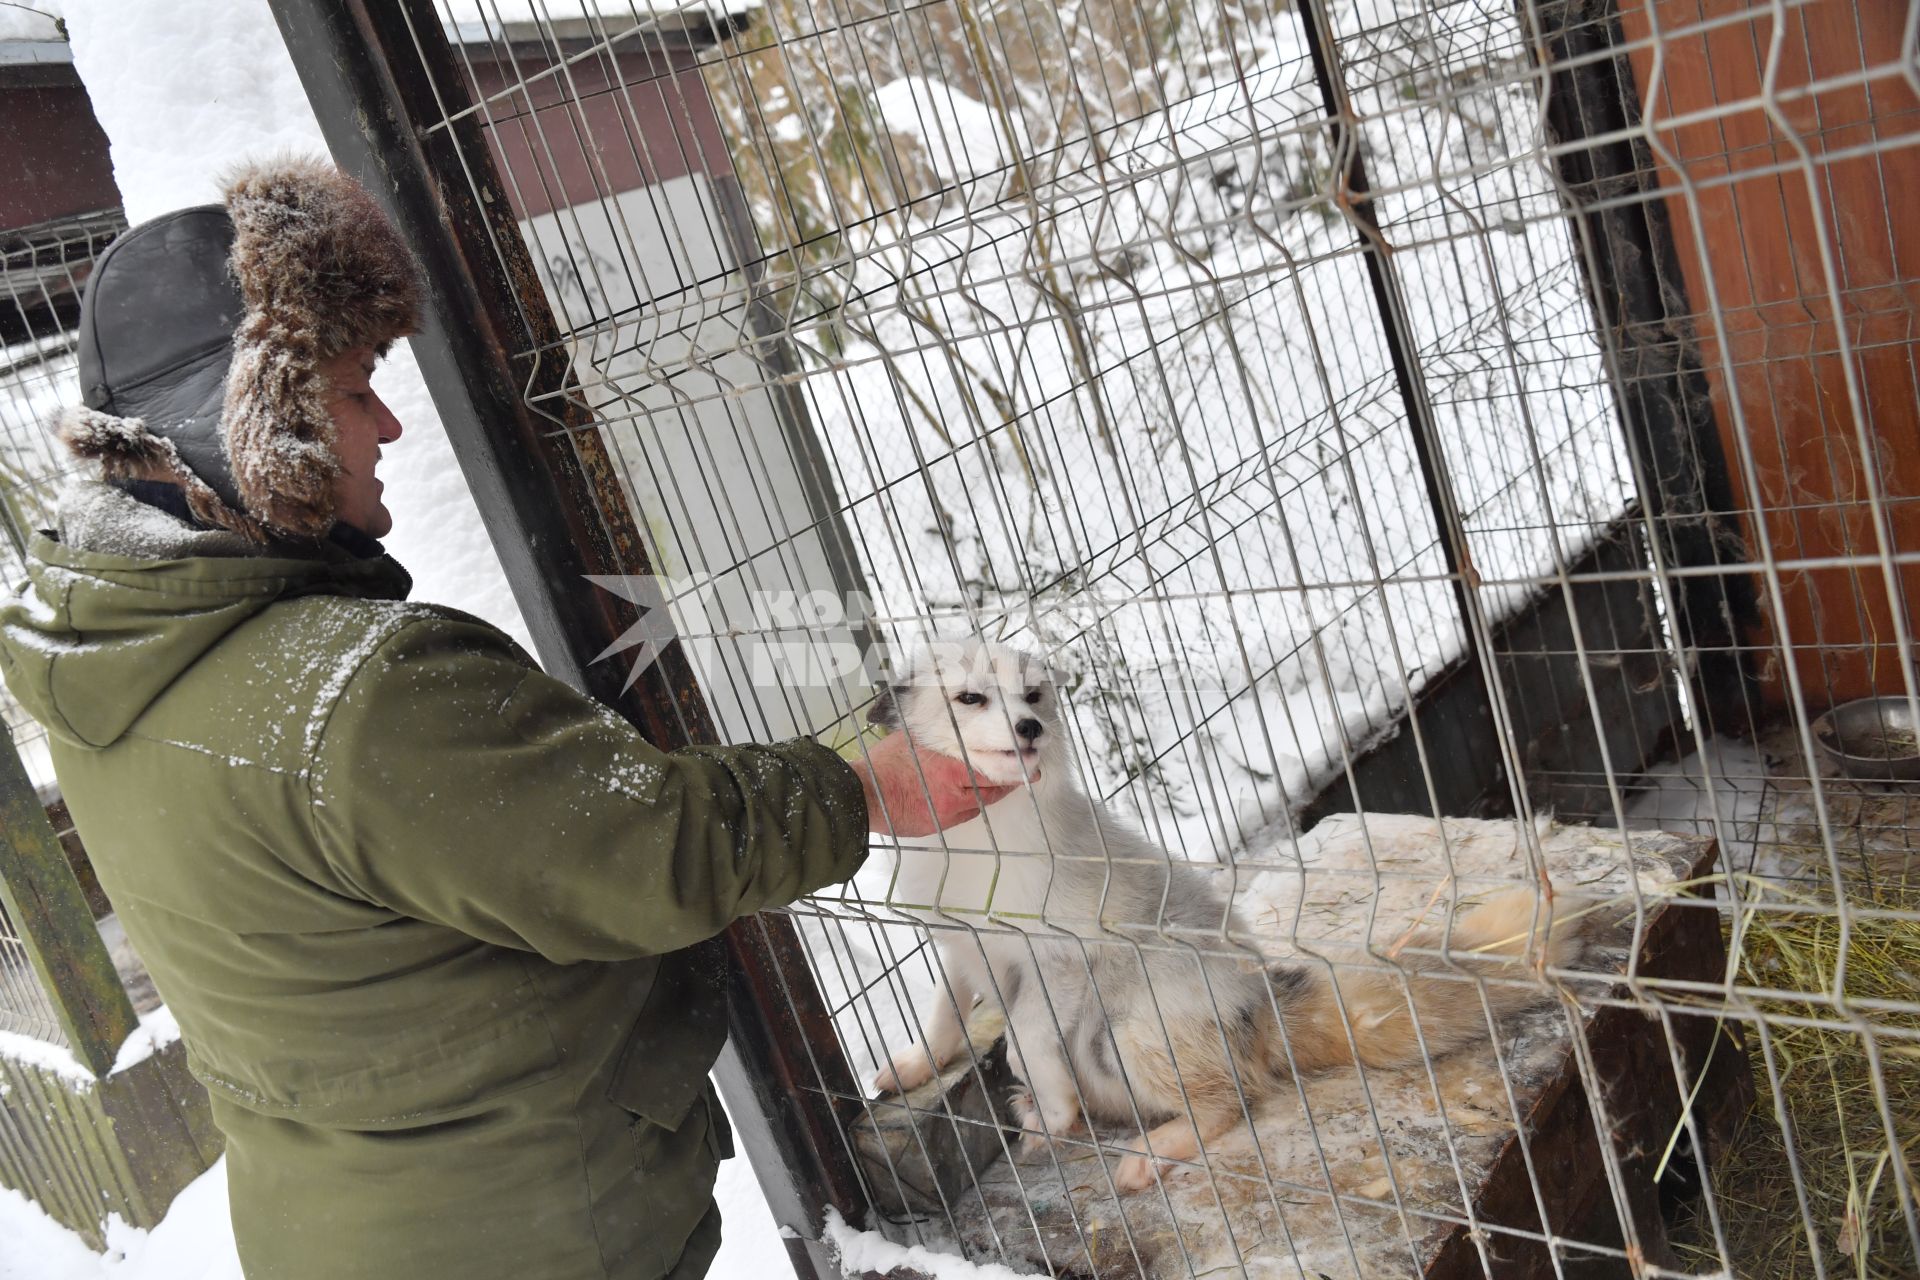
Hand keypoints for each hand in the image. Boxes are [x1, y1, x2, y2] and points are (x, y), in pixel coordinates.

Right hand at [850, 731, 1026, 836]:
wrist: (863, 795)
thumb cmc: (884, 763)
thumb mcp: (914, 739)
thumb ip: (939, 736)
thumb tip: (956, 724)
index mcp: (948, 761)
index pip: (991, 763)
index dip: (1014, 762)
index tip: (1030, 758)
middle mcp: (952, 786)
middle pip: (993, 785)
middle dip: (1012, 779)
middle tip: (1030, 773)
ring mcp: (947, 808)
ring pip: (982, 802)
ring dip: (993, 794)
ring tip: (1004, 784)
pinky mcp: (939, 824)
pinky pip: (964, 815)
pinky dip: (970, 805)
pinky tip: (970, 797)